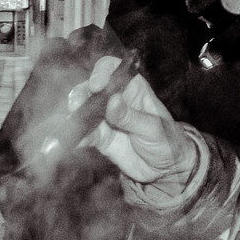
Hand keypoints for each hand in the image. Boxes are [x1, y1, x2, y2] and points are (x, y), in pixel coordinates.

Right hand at [86, 56, 198, 195]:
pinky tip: (74, 142)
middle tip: (76, 105)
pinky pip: (84, 134)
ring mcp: (105, 119)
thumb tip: (112, 101)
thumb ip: (131, 116)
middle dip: (80, 95)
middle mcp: (115, 99)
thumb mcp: (153, 128)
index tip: (96, 85)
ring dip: (75, 117)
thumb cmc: (167, 141)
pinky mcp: (99, 137)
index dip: (102, 72)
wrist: (165, 169)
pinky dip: (77, 138)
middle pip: (90, 89)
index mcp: (133, 88)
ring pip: (83, 111)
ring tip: (72, 125)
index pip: (112, 70)